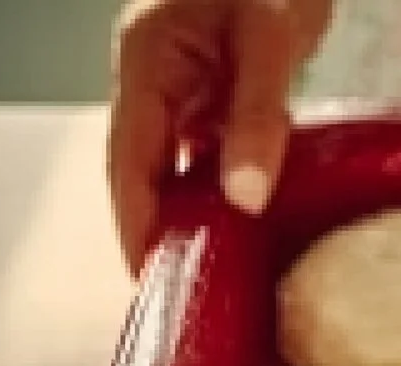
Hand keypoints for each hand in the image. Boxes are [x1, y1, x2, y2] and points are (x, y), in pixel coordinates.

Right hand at [109, 0, 331, 272]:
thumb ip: (256, 119)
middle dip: (158, 228)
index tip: (150, 278)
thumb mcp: (270, 40)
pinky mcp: (222, 83)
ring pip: (179, 160)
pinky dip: (225, 182)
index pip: (130, 163)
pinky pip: (213, 144)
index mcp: (148, 62)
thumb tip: (244, 199)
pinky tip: (245, 217)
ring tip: (213, 270)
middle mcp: (158, 76)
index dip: (136, 224)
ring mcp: (188, 80)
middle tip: (182, 290)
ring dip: (192, 210)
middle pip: (146, 168)